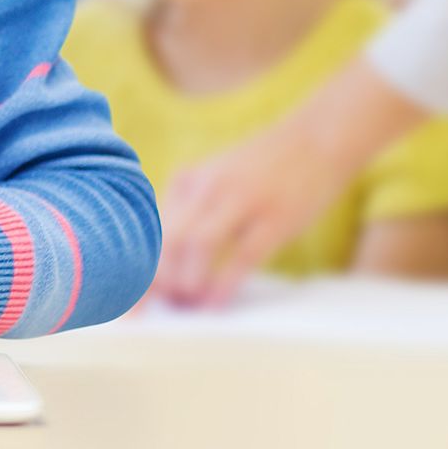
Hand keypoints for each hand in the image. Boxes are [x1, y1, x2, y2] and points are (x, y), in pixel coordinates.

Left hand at [156, 63, 425, 307]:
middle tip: (158, 311)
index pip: (150, 232)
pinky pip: (240, 257)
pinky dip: (222, 286)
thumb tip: (168, 271)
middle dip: (155, 283)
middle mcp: (208, 188)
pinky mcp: (274, 217)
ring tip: (189, 306)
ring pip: (196, 247)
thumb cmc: (266, 169)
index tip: (128, 305)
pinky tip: (215, 305)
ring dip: (187, 284)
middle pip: (166, 242)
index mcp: (188, 181)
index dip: (136, 271)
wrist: (318, 138)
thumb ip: (190, 213)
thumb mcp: (217, 179)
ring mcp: (242, 200)